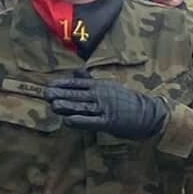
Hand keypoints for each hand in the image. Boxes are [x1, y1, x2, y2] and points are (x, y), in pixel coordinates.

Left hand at [45, 72, 169, 139]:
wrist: (146, 113)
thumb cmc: (125, 101)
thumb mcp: (109, 86)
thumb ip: (90, 80)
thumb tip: (76, 71)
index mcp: (100, 86)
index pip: (78, 83)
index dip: (63, 84)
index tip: (50, 84)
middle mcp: (101, 95)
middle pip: (78, 94)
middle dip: (61, 93)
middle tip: (46, 93)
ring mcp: (105, 108)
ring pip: (83, 106)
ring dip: (68, 105)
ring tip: (53, 104)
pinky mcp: (109, 122)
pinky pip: (91, 121)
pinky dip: (79, 121)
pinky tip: (68, 121)